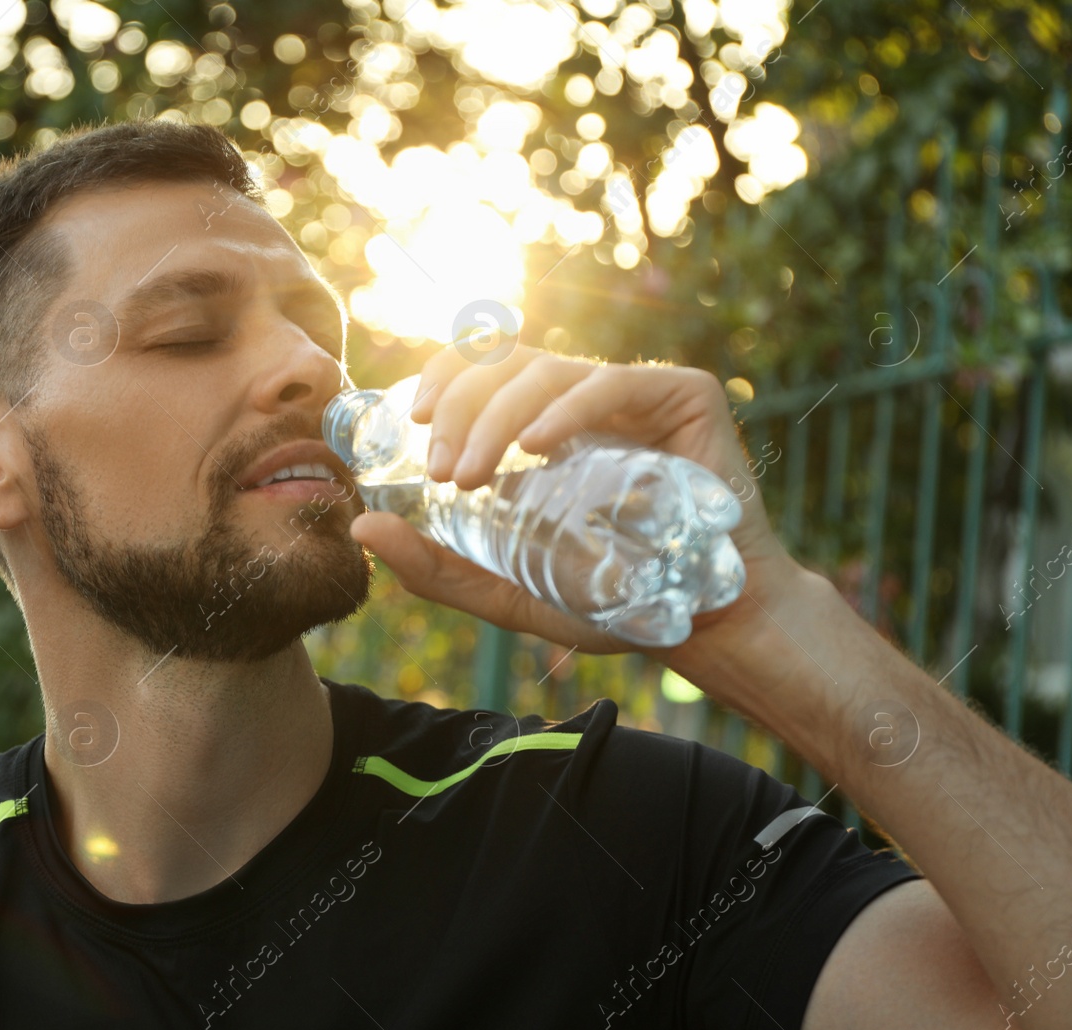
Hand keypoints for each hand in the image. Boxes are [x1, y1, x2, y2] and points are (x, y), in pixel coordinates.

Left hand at [347, 345, 808, 668]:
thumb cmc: (615, 603)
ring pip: (547, 370)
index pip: (484, 368)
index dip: (443, 376)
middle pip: (506, 364)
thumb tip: (360, 529)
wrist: (711, 625)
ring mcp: (635, 394)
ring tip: (473, 475)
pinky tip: (538, 446)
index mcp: (546, 425)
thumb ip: (437, 567)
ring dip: (497, 414)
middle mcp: (585, 401)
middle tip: (443, 471)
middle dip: (462, 408)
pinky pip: (612, 383)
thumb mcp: (507, 591)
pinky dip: (566, 408)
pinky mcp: (683, 395)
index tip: (413, 423)